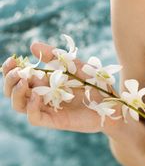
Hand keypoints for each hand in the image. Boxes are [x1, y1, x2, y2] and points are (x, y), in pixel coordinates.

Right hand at [2, 42, 119, 132]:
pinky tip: (38, 95)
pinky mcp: (55, 120)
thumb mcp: (75, 64)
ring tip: (24, 81)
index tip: (12, 60)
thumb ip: (55, 56)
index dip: (10, 69)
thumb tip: (32, 45)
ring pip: (20, 105)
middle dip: (9, 80)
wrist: (113, 102)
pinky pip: (35, 118)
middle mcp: (42, 94)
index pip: (19, 77)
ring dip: (16, 94)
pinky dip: (31, 107)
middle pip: (14, 92)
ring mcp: (48, 108)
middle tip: (17, 71)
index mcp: (45, 80)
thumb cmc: (95, 82)